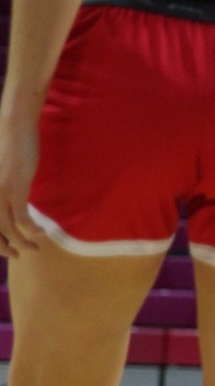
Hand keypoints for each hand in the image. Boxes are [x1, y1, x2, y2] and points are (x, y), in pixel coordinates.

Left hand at [0, 119, 46, 258]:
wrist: (14, 130)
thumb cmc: (8, 148)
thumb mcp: (2, 175)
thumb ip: (2, 190)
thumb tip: (11, 204)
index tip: (6, 248)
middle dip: (4, 248)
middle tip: (17, 255)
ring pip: (7, 229)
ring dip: (21, 243)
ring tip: (33, 249)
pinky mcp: (14, 190)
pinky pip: (22, 218)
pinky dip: (31, 228)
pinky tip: (40, 231)